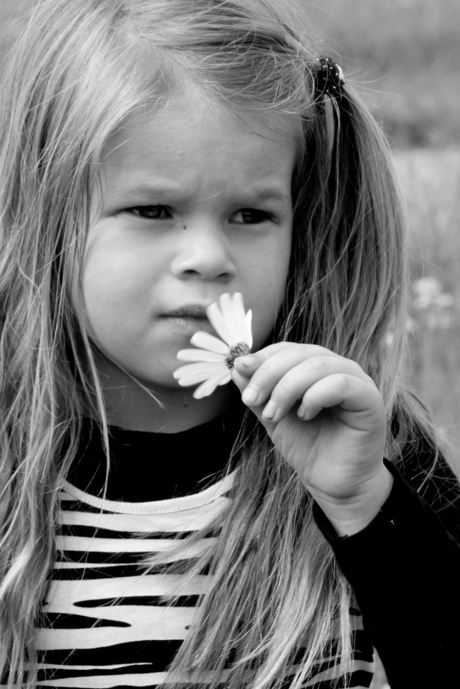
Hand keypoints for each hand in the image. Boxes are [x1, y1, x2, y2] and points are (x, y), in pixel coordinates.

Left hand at [232, 343, 392, 534]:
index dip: (262, 357)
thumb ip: (259, 392)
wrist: (332, 484)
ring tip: (273, 415)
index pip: (288, 349)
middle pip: (301, 352)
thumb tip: (237, 365)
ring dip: (287, 387)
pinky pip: (341, 384)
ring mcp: (357, 381)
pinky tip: (304, 416)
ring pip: (318, 364)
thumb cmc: (307, 447)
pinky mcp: (370, 399)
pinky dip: (315, 395)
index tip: (240, 371)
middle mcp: (338, 368)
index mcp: (315, 367)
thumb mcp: (273, 416)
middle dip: (269, 373)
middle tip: (251, 399)